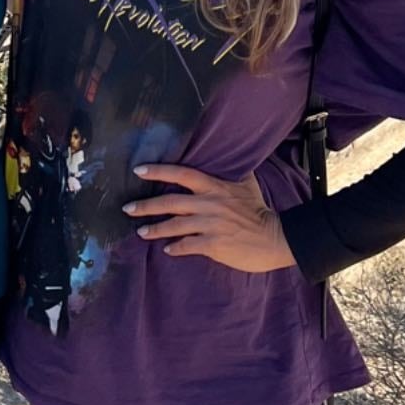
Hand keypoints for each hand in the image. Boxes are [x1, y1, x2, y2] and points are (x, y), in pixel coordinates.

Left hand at [125, 163, 295, 273]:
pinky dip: (174, 247)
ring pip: (174, 225)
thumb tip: (223, 155)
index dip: (159, 171)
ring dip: (154, 229)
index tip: (138, 171)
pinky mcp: (213, 245)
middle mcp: (209, 204)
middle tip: (128, 208)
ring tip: (141, 232)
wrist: (276, 237)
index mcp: (215, 187)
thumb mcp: (246, 184)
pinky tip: (167, 249)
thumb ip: (228, 172)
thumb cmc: (258, 210)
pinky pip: (186, 245)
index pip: (182, 174)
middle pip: (170, 202)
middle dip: (146, 205)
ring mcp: (210, 225)